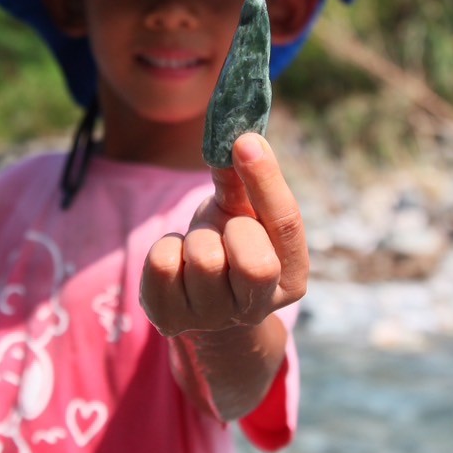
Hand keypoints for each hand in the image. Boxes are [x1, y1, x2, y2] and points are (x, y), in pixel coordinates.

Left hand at [141, 133, 307, 336]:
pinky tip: (176, 259)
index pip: (286, 227)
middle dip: (232, 229)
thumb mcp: (242, 211)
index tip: (246, 140)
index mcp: (290, 278)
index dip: (266, 180)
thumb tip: (238, 133)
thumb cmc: (230, 242)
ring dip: (197, 236)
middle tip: (225, 228)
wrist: (198, 297)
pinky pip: (162, 264)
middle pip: (253, 262)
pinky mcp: (169, 320)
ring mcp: (213, 319)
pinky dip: (166, 246)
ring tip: (200, 244)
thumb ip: (244, 180)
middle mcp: (257, 308)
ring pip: (204, 258)